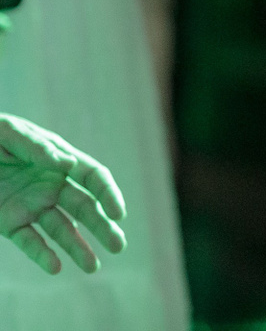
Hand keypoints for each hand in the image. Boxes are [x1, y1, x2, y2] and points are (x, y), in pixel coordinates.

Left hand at [0, 114, 128, 274]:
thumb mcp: (11, 133)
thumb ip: (38, 147)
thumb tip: (69, 164)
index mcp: (60, 160)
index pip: (93, 178)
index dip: (109, 195)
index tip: (118, 214)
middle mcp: (52, 186)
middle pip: (84, 207)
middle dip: (102, 226)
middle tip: (118, 246)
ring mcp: (32, 205)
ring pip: (61, 229)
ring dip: (78, 248)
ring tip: (93, 267)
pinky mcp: (10, 223)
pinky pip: (29, 241)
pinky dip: (42, 255)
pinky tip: (54, 267)